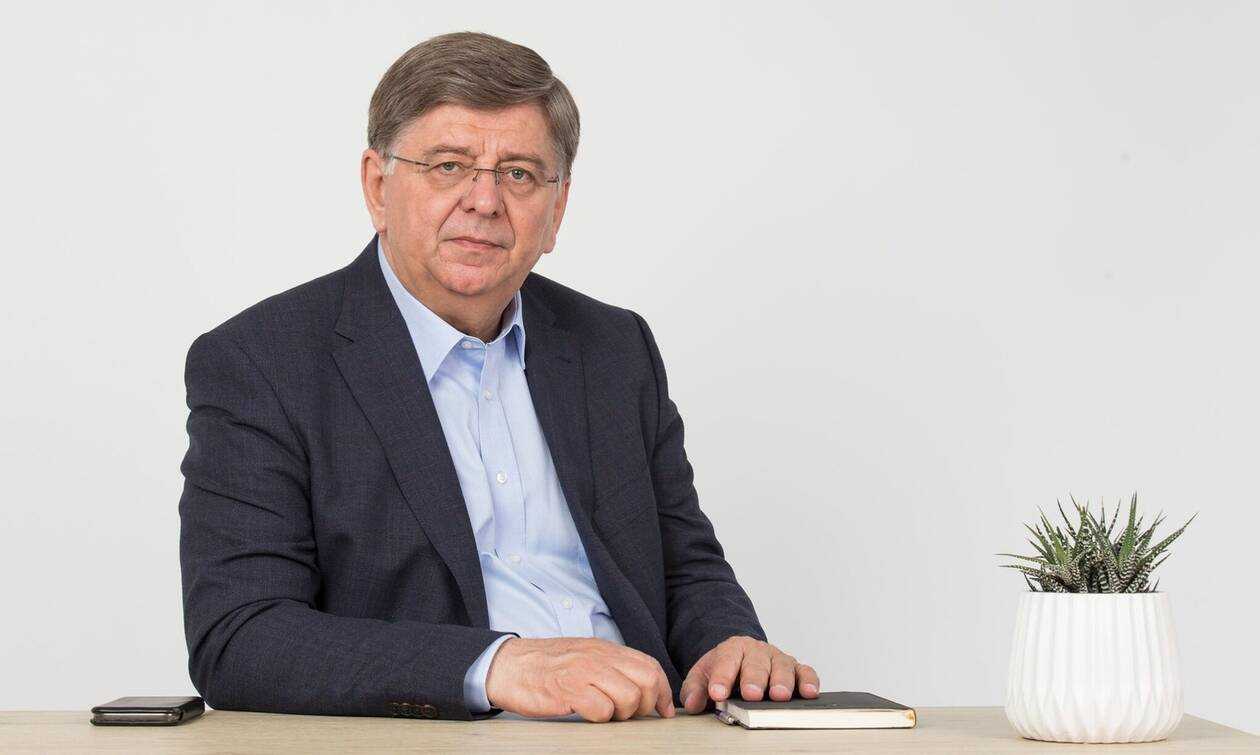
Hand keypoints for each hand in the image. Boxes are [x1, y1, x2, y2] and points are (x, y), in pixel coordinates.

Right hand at [484, 637, 676, 721]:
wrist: (507, 665)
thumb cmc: (545, 665)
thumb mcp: (584, 655)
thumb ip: (611, 666)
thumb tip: (642, 688)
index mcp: (605, 649)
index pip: (650, 665)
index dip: (663, 691)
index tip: (662, 710)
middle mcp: (598, 657)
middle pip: (647, 680)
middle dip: (647, 705)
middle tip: (631, 715)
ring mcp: (584, 672)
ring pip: (629, 697)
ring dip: (623, 714)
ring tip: (605, 714)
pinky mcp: (568, 691)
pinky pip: (601, 710)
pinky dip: (600, 718)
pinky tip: (586, 714)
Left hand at [679, 635, 819, 713]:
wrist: (740, 656)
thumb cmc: (724, 668)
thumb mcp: (703, 675)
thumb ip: (695, 688)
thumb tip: (693, 703)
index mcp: (733, 648)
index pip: (726, 660)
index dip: (722, 677)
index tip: (717, 692)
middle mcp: (757, 651)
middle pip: (756, 663)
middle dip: (753, 679)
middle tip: (750, 694)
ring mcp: (778, 659)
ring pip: (782, 667)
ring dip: (781, 681)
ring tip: (779, 695)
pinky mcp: (796, 669)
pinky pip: (806, 672)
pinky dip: (809, 681)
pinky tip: (808, 692)